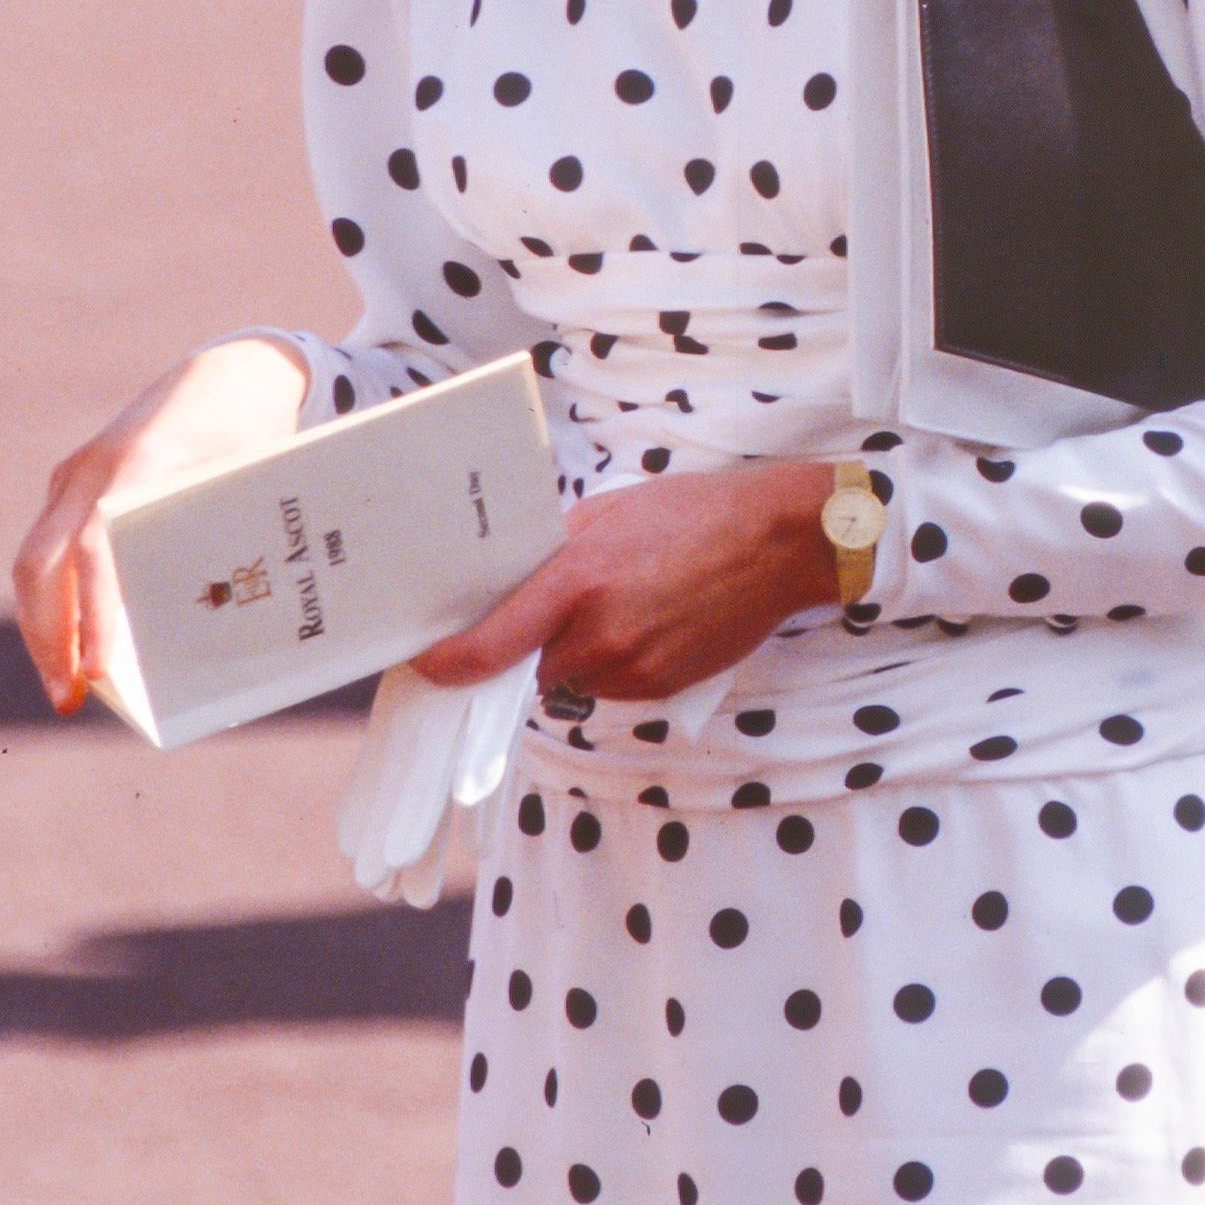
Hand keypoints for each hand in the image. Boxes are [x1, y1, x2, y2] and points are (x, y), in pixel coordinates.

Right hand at [13, 336, 310, 714]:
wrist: (231, 374)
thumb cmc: (253, 432)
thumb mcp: (255, 480)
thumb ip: (237, 542)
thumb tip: (224, 638)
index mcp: (139, 462)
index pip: (96, 549)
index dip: (94, 613)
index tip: (99, 669)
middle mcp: (92, 469)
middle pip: (43, 563)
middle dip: (49, 636)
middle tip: (71, 698)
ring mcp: (75, 476)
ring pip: (34, 561)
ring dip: (42, 627)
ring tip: (67, 688)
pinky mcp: (73, 488)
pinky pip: (46, 552)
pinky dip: (51, 603)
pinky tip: (70, 649)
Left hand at [416, 459, 836, 701]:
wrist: (778, 544)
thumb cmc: (694, 515)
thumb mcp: (605, 515)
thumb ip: (552, 557)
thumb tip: (504, 587)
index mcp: (578, 581)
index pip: (487, 646)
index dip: (445, 664)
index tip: (425, 663)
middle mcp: (601, 635)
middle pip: (527, 668)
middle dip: (528, 647)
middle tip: (554, 609)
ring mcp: (634, 669)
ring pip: (572, 679)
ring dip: (576, 653)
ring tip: (622, 604)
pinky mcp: (661, 689)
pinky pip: (611, 687)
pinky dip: (614, 663)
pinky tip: (649, 621)